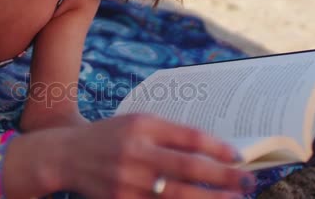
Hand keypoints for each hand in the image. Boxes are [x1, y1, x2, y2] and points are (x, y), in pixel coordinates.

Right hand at [59, 113, 255, 197]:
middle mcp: (135, 152)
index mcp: (142, 125)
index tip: (239, 157)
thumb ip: (170, 133)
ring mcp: (128, 180)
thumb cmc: (111, 136)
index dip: (218, 148)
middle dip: (223, 177)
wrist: (66, 155)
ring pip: (178, 195)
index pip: (189, 137)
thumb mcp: (138, 122)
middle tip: (248, 182)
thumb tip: (212, 150)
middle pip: (189, 167)